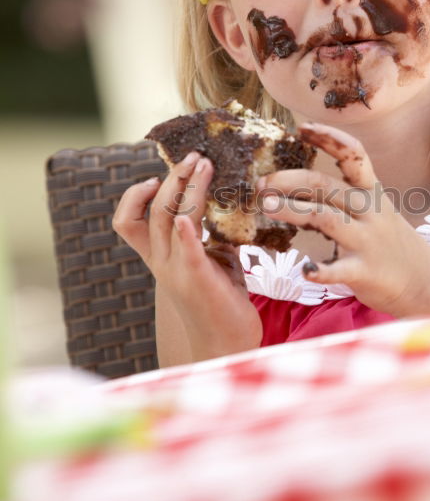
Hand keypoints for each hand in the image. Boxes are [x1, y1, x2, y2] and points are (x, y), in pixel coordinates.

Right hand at [113, 151, 261, 354]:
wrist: (228, 343)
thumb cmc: (221, 300)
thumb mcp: (214, 259)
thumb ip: (213, 233)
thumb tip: (230, 201)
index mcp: (159, 257)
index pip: (128, 221)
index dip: (135, 195)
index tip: (157, 176)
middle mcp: (161, 262)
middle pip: (153, 211)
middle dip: (172, 179)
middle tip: (194, 156)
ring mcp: (177, 271)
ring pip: (169, 220)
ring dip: (187, 189)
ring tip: (205, 166)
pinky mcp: (199, 280)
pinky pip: (188, 252)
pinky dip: (188, 232)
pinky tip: (193, 217)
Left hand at [255, 122, 429, 316]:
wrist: (423, 281)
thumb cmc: (388, 242)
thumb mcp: (373, 210)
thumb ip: (339, 197)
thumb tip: (291, 184)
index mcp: (371, 192)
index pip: (353, 154)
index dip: (328, 138)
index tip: (300, 128)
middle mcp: (369, 211)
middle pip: (326, 186)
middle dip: (289, 180)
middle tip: (261, 184)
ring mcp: (367, 241)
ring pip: (325, 218)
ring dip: (293, 210)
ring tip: (267, 207)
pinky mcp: (364, 272)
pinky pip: (338, 270)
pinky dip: (320, 271)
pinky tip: (303, 270)